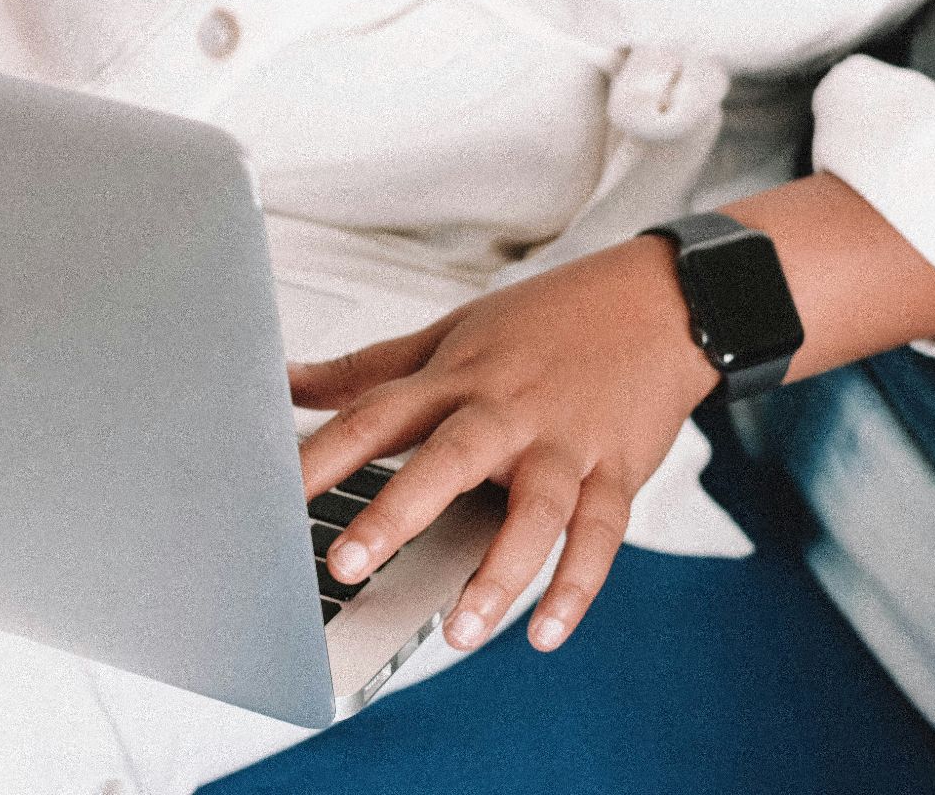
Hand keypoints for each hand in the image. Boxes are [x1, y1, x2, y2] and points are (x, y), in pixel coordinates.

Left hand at [292, 236, 718, 652]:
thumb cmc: (544, 324)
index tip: (274, 495)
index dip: (321, 454)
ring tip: (457, 632)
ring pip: (534, 512)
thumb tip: (286, 380)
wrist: (660, 302)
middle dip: (394, 513)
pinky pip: (600, 535)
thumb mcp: (448, 334)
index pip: (375, 414)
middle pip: (446, 460)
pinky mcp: (616, 472)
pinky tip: (546, 631)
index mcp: (455, 378)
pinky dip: (576, 587)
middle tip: (345, 564)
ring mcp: (563, 445)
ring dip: (497, 575)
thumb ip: (366, 369)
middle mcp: (505, 412)